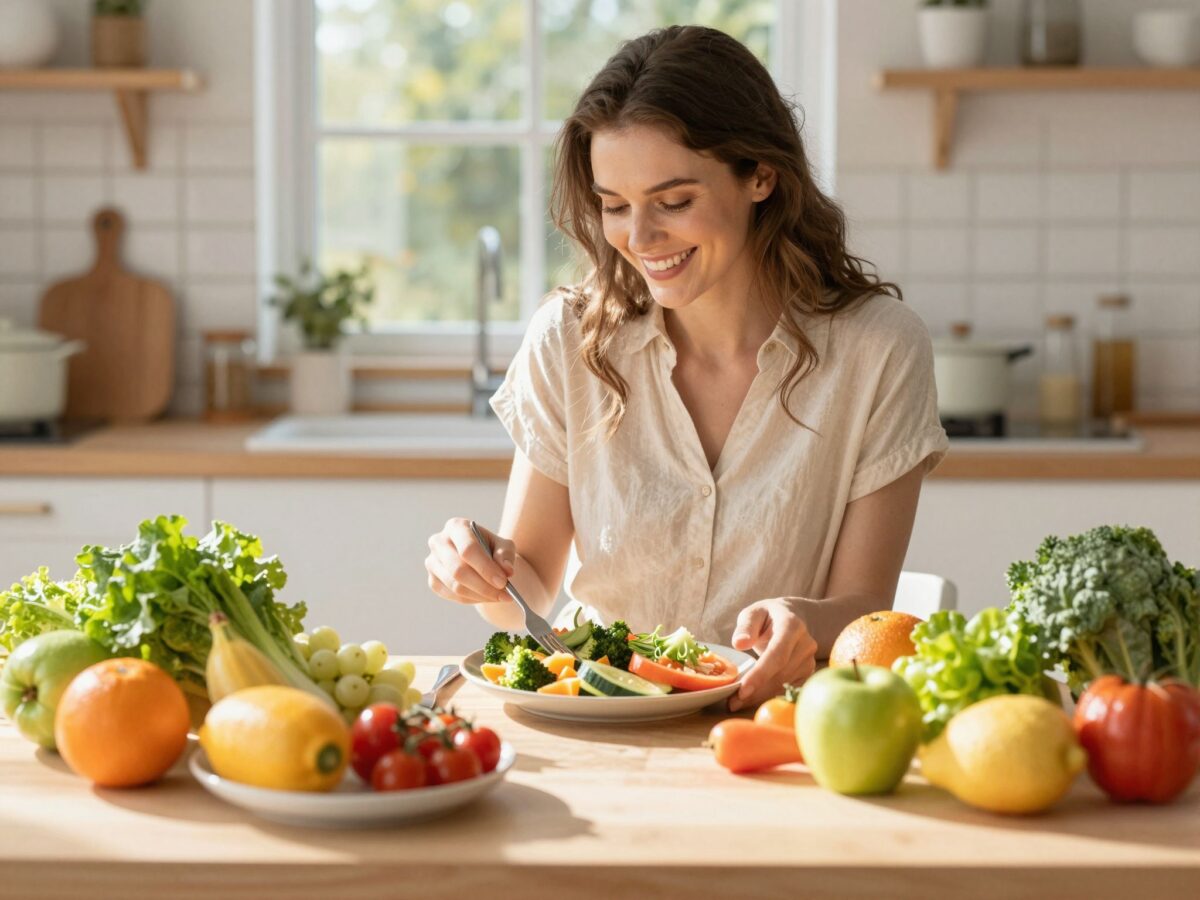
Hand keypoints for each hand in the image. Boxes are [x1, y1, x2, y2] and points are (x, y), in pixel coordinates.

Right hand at [425, 518, 515, 604]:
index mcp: (456, 527)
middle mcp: (439, 542)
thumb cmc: (491, 548)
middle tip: (504, 595)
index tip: (503, 582)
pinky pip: (453, 596)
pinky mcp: (432, 580)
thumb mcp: (503, 546)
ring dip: (480, 595)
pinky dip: (473, 599)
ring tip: (499, 596)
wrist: (478, 557)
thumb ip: (505, 555)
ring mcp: (432, 562)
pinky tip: (485, 596)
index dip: (485, 568)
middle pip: (458, 570)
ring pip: (455, 586)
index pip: (468, 549)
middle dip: (484, 586)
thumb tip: (507, 570)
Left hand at [727, 597, 817, 711]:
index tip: (743, 690)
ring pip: (785, 685)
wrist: (791, 616)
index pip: (777, 654)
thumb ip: (745, 627)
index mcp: (791, 625)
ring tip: (737, 702)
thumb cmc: (767, 616)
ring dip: (761, 696)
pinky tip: (753, 699)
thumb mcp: (753, 613)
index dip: (761, 674)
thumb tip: (739, 644)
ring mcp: (809, 660)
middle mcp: (805, 643)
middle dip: (756, 691)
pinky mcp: (808, 673)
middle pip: (781, 674)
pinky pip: (789, 689)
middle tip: (733, 703)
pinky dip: (770, 696)